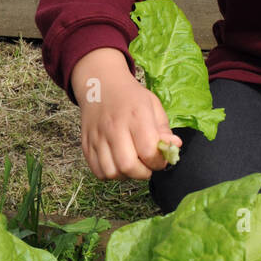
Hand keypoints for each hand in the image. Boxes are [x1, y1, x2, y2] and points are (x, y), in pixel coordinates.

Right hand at [71, 48, 182, 179]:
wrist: (100, 85)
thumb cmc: (131, 97)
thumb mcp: (153, 106)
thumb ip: (164, 130)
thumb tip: (174, 146)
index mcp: (136, 116)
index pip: (148, 151)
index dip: (158, 162)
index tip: (160, 159)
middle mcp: (114, 128)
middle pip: (128, 166)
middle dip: (143, 173)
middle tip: (146, 165)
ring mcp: (97, 137)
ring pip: (111, 172)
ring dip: (126, 175)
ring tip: (132, 164)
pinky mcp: (86, 144)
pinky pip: (97, 171)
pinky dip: (110, 174)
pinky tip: (117, 163)